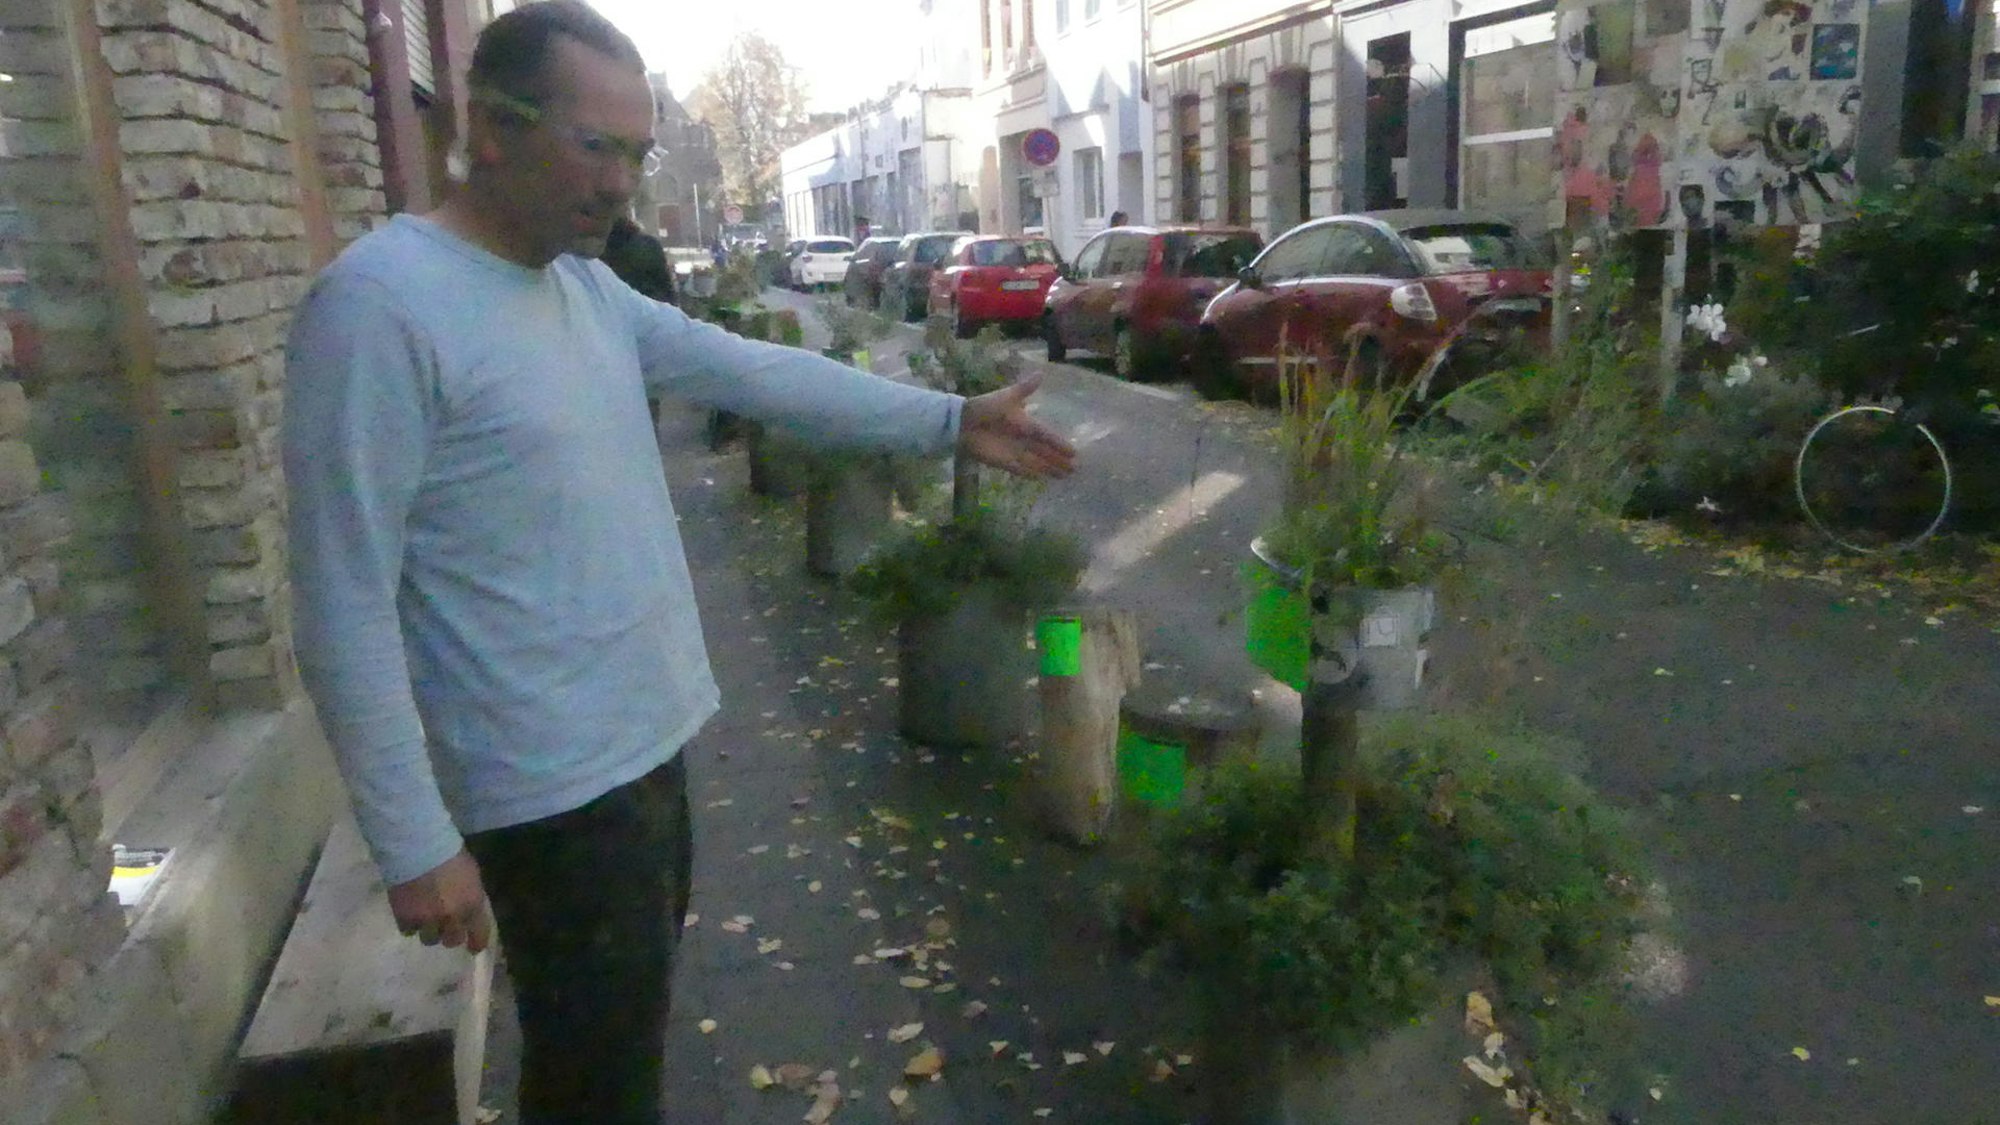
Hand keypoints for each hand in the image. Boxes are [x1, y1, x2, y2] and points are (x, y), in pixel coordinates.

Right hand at [386, 848, 492, 953]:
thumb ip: (471, 895)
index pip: (479, 933)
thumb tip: (468, 907)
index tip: (473, 948)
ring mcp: (427, 920)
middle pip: (452, 940)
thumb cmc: (449, 852)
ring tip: (425, 918)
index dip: (476, 942)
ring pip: (429, 939)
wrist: (416, 847)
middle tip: (445, 926)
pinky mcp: (405, 918)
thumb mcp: (471, 873)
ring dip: (429, 930)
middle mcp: (452, 917)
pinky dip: (410, 924)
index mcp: (472, 904)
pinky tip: (409, 912)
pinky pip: (408, 931)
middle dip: (450, 934)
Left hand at [959, 375, 1076, 479]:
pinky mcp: (1003, 462)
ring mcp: (1014, 451)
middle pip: (1045, 452)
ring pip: (1037, 462)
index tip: (1074, 452)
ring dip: (1050, 469)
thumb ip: (1025, 388)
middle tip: (1075, 469)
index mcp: (1026, 423)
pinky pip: (1021, 469)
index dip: (1060, 444)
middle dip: (1059, 460)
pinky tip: (1043, 479)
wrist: (962, 422)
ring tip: (1065, 476)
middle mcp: (1023, 439)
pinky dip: (1031, 474)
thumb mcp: (1007, 396)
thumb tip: (1041, 373)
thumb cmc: (986, 407)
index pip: (1047, 436)